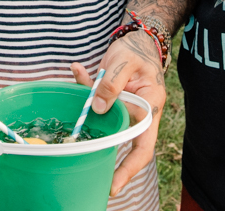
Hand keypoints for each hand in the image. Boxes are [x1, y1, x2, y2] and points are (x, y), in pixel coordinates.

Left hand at [72, 31, 164, 197]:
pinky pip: (95, 102)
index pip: (142, 146)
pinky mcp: (111, 100)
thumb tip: (97, 108)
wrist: (138, 39)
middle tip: (89, 177)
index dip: (129, 168)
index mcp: (150, 107)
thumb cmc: (137, 50)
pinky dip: (83, 88)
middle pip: (124, 143)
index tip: (113, 185)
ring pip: (105, 123)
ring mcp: (124, 109)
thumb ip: (111, 83)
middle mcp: (138, 113)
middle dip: (108, 160)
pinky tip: (78, 70)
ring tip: (74, 120)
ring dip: (89, 118)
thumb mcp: (124, 61)